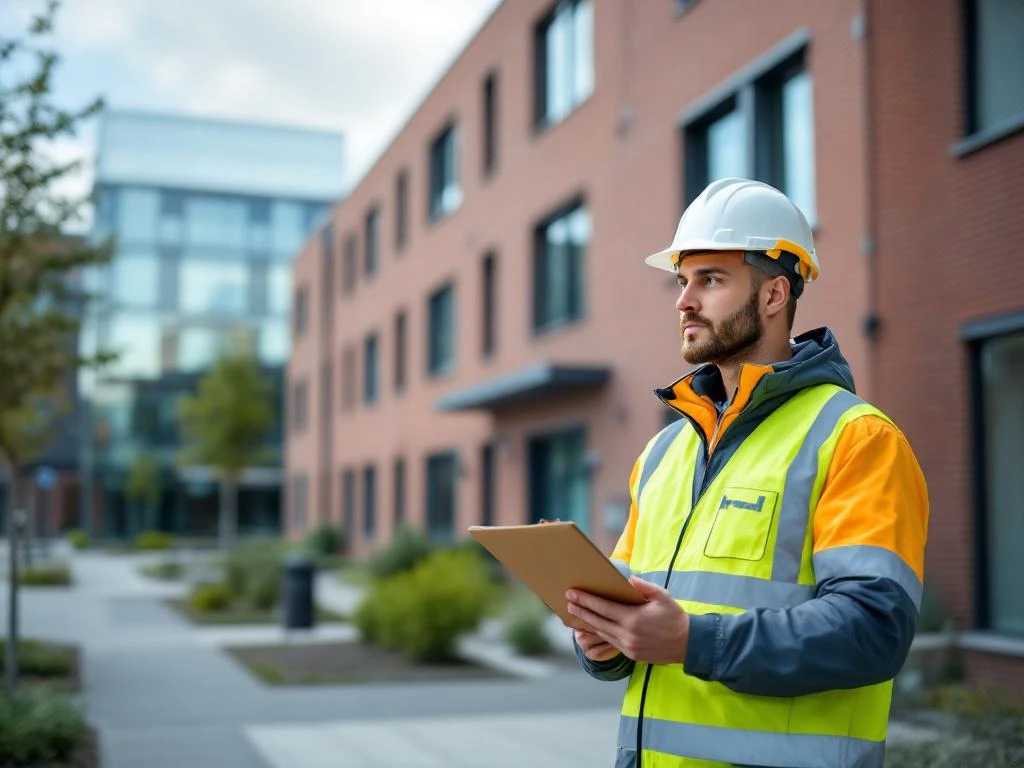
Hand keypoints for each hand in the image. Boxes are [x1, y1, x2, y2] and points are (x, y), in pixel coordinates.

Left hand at [566, 576, 690, 664]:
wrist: (689, 644)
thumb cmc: (675, 617)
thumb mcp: (662, 597)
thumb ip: (644, 587)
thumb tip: (628, 579)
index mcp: (633, 619)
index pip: (603, 608)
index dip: (586, 600)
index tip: (573, 593)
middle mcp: (627, 635)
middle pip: (597, 621)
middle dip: (581, 611)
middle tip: (567, 601)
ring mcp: (628, 647)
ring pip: (602, 633)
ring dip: (587, 623)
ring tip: (574, 614)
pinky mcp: (631, 655)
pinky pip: (611, 642)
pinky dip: (599, 634)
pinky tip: (592, 628)